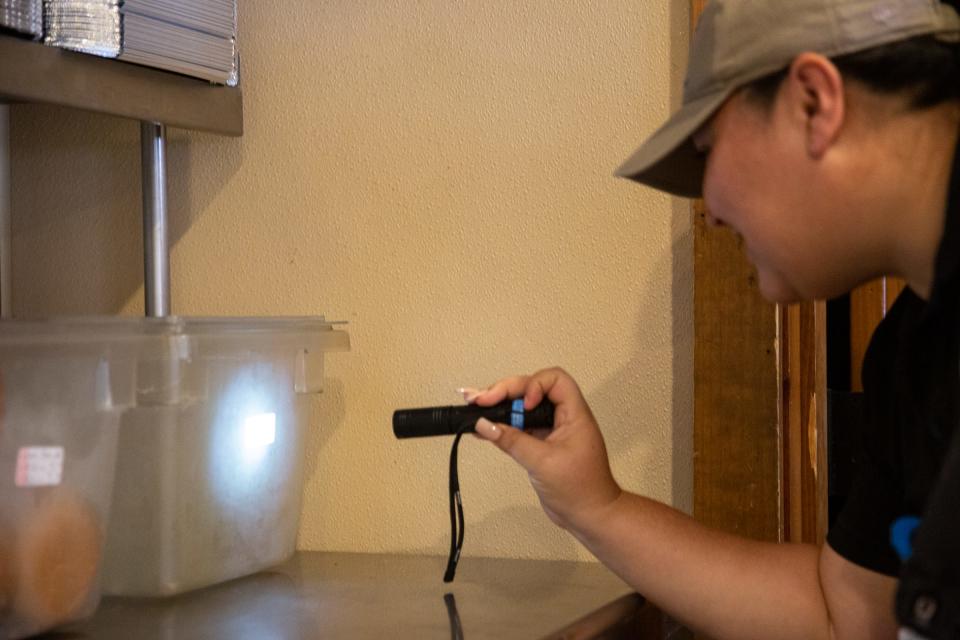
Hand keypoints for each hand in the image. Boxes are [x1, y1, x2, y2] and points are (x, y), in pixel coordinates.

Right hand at [469, 367, 621, 530]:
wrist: (589, 516)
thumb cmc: (577, 489)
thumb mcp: (542, 463)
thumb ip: (512, 441)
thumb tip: (482, 424)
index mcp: (573, 414)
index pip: (555, 380)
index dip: (534, 386)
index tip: (522, 406)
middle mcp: (562, 417)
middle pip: (532, 389)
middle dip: (505, 391)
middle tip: (478, 399)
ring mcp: (550, 430)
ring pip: (522, 407)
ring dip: (499, 405)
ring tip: (472, 406)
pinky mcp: (540, 444)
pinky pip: (519, 426)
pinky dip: (501, 424)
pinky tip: (481, 428)